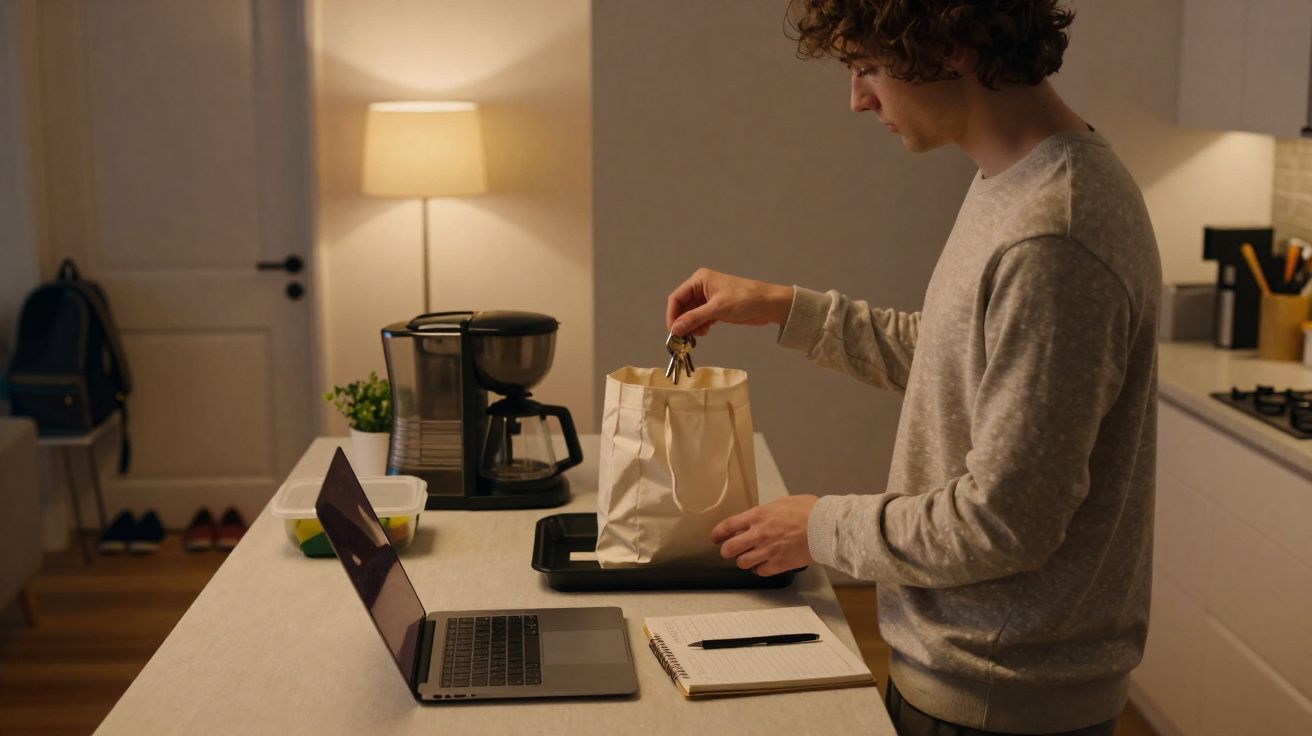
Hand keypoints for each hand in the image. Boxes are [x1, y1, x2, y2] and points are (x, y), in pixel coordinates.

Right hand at [665, 268, 793, 336]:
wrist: (769, 304)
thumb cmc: (745, 300)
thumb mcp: (717, 309)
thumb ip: (694, 318)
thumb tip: (675, 329)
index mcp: (699, 280)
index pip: (676, 298)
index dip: (672, 315)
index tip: (672, 332)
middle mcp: (701, 287)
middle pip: (682, 307)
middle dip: (682, 322)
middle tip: (683, 338)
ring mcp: (708, 298)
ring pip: (691, 314)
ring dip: (691, 326)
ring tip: (697, 336)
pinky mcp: (716, 308)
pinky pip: (700, 318)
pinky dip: (700, 326)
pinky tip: (704, 332)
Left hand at [710, 495, 818, 575]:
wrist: (825, 527)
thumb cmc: (810, 511)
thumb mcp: (785, 502)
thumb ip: (769, 510)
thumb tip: (765, 514)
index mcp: (758, 515)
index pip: (728, 525)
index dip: (718, 533)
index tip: (715, 538)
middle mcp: (758, 534)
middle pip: (730, 548)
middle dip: (727, 551)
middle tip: (729, 551)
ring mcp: (767, 551)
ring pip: (743, 563)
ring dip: (744, 561)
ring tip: (750, 558)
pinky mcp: (778, 564)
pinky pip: (760, 572)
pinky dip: (760, 570)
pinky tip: (764, 566)